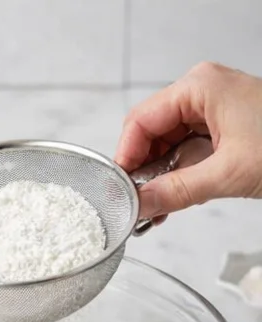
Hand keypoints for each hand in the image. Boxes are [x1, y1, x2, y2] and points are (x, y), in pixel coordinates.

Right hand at [115, 62, 261, 221]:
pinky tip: (172, 201)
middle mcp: (203, 92)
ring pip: (167, 145)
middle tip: (135, 206)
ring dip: (158, 178)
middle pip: (151, 133)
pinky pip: (187, 151)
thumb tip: (137, 205)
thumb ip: (175, 192)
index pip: (140, 121)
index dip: (125, 159)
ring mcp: (213, 109)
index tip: (119, 192)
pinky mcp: (223, 128)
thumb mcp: (226, 174)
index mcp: (200, 87)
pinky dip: (176, 176)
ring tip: (155, 210)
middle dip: (142, 171)